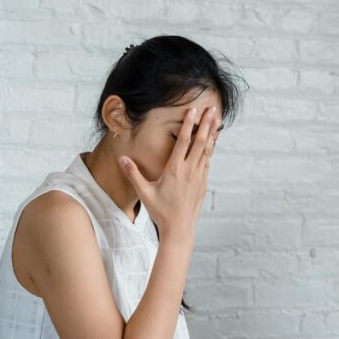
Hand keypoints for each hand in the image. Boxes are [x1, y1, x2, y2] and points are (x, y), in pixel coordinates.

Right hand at [119, 106, 218, 242]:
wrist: (180, 229)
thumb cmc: (161, 211)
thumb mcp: (144, 192)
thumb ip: (133, 174)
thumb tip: (122, 158)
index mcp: (175, 169)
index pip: (183, 141)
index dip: (188, 124)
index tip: (193, 111)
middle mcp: (190, 170)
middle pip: (200, 142)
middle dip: (207, 124)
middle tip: (213, 109)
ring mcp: (199, 176)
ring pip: (207, 151)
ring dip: (211, 135)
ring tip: (217, 121)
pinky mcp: (203, 183)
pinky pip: (207, 162)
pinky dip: (210, 150)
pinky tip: (211, 143)